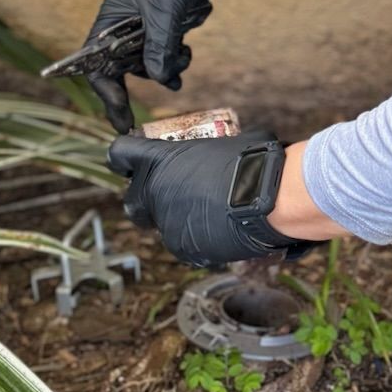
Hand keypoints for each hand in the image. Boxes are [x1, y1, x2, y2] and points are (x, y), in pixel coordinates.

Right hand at [82, 0, 231, 132]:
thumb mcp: (165, 10)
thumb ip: (159, 46)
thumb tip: (157, 79)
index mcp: (111, 20)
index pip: (95, 65)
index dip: (105, 93)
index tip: (120, 116)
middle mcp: (122, 27)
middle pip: (118, 70)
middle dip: (131, 91)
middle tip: (135, 121)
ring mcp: (144, 28)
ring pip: (146, 65)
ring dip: (164, 70)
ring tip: (182, 58)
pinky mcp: (165, 27)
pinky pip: (164, 55)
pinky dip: (175, 59)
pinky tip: (186, 53)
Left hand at [108, 129, 307, 267]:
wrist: (272, 200)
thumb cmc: (254, 163)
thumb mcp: (228, 142)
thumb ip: (207, 152)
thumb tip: (220, 151)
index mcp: (159, 161)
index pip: (120, 154)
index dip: (126, 157)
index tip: (134, 160)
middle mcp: (154, 194)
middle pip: (133, 200)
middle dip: (147, 198)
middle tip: (171, 193)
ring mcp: (167, 224)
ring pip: (162, 224)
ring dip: (178, 218)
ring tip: (208, 212)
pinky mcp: (184, 249)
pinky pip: (185, 243)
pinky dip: (198, 238)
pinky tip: (220, 229)